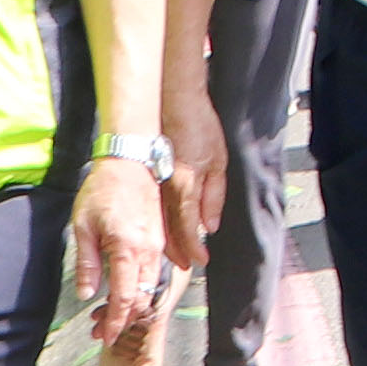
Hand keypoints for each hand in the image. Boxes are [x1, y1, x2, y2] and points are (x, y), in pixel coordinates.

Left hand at [73, 157, 170, 352]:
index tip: (104, 336)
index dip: (114, 321)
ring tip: (112, 315)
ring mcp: (157, 244)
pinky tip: (127, 291)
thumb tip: (86, 294)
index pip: (125, 298)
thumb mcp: (83, 227)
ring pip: (150, 286)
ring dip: (133, 305)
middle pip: (142, 298)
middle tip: (102, 331)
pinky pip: (153, 271)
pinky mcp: (160, 237)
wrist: (130, 160)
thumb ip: (87, 264)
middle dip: (124, 319)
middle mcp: (149, 250)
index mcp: (128, 249)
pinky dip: (141, 287)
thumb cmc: (102, 190)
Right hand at [161, 88, 228, 269]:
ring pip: (157, 219)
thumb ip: (214, 196)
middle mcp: (167, 187)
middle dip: (177, 250)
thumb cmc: (198, 125)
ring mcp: (154, 181)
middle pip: (170, 229)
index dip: (194, 248)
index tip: (199, 261)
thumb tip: (210, 225)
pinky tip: (158, 229)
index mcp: (186, 184)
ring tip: (171, 255)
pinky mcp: (148, 174)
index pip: (189, 227)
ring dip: (164, 240)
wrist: (174, 99)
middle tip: (184, 266)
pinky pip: (151, 205)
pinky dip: (155, 221)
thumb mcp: (218, 160)